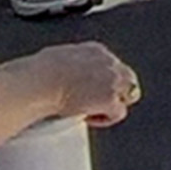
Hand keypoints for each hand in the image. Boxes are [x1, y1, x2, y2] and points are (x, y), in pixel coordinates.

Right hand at [19, 42, 138, 131]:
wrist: (41, 82)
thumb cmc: (40, 72)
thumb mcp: (59, 57)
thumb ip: (70, 63)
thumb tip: (63, 72)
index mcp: (96, 50)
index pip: (113, 65)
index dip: (104, 81)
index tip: (91, 91)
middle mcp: (109, 63)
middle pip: (128, 79)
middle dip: (116, 92)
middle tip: (97, 104)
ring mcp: (113, 81)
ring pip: (129, 95)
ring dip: (114, 104)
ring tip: (93, 111)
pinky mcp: (111, 99)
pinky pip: (119, 113)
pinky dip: (105, 119)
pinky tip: (89, 118)